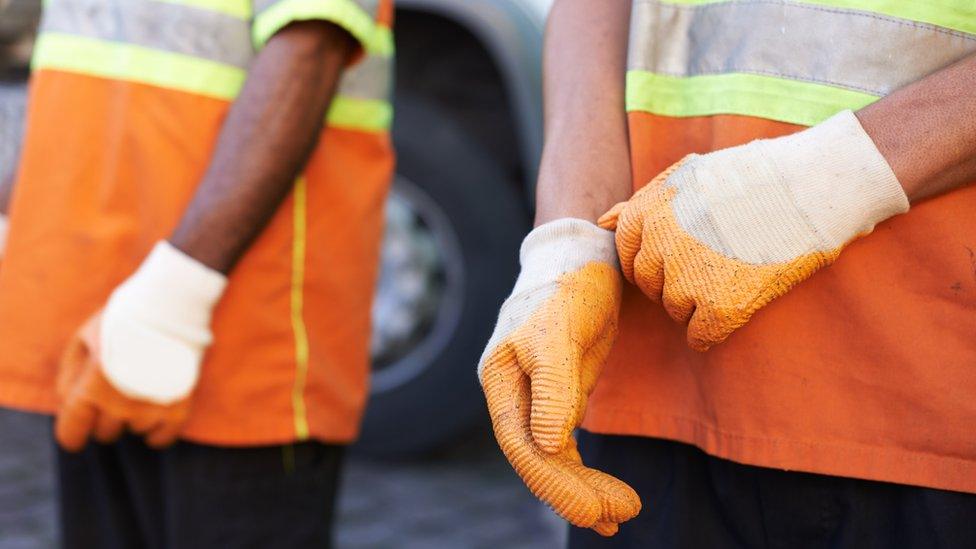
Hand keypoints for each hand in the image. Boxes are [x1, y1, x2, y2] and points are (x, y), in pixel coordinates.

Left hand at [55, 241, 226, 450]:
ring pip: (135, 431)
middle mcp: (120, 404)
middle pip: (105, 433)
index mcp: (90, 389)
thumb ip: (69, 375)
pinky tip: (155, 418)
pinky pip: (163, 437)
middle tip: (115, 393)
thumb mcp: (83, 338)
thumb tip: (68, 403)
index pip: (72, 432)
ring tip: (141, 389)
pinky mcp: (179, 405)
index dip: (72, 435)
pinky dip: (157, 433)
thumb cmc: (122, 318)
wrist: (171, 304)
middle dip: (104, 417)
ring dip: (133, 416)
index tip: (77, 435)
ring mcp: (151, 407)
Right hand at [479, 219, 639, 535]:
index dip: (554, 481)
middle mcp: (512, 393)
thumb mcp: (560, 331)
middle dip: (574, 491)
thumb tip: (550, 446)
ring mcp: (535, 396)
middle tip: (617, 518)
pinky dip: (585, 470)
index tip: (594, 509)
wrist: (584, 255)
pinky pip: (567, 445)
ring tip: (621, 515)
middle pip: (537, 457)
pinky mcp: (560, 395)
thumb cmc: (567, 285)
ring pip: (553, 456)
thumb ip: (554, 388)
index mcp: (500, 378)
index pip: (521, 443)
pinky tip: (608, 495)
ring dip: (583, 488)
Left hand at [600, 110, 908, 350]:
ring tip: (735, 275)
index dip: (658, 258)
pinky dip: (715, 330)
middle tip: (716, 264)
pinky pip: (700, 336)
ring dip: (698, 303)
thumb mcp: (689, 174)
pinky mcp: (721, 308)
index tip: (686, 252)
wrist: (815, 185)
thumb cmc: (756, 176)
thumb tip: (603, 221)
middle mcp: (659, 246)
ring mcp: (687, 278)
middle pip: (650, 285)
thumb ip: (642, 201)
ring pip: (674, 310)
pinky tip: (739, 305)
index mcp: (647, 212)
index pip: (629, 255)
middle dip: (675, 280)